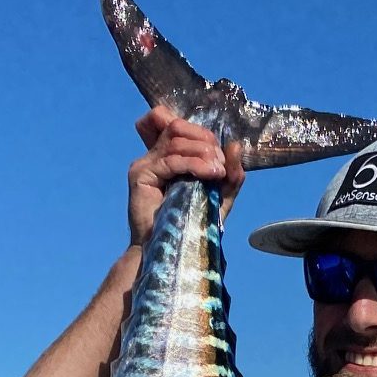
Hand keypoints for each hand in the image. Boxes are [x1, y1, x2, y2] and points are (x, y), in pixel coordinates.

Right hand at [128, 106, 245, 245]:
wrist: (171, 250)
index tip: (223, 158)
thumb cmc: (192, 225)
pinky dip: (194, 164)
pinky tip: (210, 174)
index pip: (181, 126)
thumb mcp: (218, 197)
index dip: (204, 134)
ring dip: (202, 153)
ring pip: (175, 141)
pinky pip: (170, 160)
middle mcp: (154, 155)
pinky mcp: (140, 175)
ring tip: (218, 172)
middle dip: (205, 141)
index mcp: (169, 155)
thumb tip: (236, 145)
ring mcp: (144, 164)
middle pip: (178, 127)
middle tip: (221, 164)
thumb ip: (230, 174)